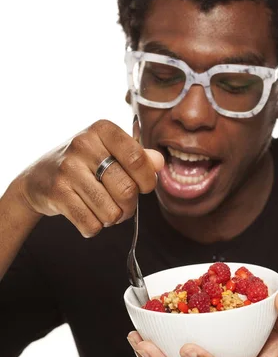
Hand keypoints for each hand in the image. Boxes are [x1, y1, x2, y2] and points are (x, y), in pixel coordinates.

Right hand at [15, 119, 163, 237]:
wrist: (38, 178)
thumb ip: (138, 156)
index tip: (144, 187)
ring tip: (103, 209)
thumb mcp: (109, 151)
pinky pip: (91, 224)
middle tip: (122, 205)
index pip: (137, 159)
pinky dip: (94, 227)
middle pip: (127, 190)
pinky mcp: (57, 193)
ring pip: (111, 212)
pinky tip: (87, 216)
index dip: (147, 180)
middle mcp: (83, 144)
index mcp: (102, 129)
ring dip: (112, 219)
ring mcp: (67, 169)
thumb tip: (159, 162)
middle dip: (130, 206)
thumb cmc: (83, 164)